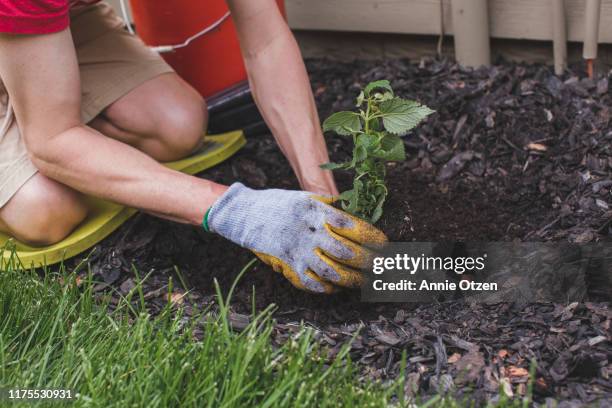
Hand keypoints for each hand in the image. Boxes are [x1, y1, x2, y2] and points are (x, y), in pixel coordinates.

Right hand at [206, 183, 386, 292]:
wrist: (246, 214)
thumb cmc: (280, 204)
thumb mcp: (305, 197)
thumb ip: (330, 206)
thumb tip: (356, 214)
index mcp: (315, 212)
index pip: (351, 226)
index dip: (371, 236)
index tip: (384, 242)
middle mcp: (308, 232)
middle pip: (346, 252)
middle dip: (369, 261)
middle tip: (383, 266)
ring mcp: (298, 251)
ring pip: (332, 272)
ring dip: (352, 279)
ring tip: (365, 281)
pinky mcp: (289, 265)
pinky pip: (312, 282)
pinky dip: (327, 288)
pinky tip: (337, 287)